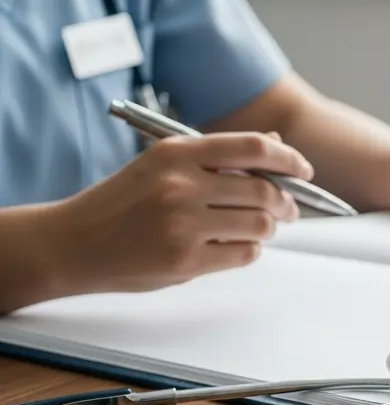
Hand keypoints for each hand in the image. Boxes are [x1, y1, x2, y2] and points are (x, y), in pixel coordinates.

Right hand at [50, 133, 306, 294]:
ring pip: (260, 225)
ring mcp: (183, 223)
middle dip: (287, 202)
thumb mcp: (161, 165)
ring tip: (254, 228)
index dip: (289, 159)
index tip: (303, 170)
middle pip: (266, 190)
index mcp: (177, 152)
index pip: (255, 147)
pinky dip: (249, 250)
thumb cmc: (119, 204)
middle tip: (288, 209)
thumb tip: (276, 145)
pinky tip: (234, 246)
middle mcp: (182, 184)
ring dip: (266, 229)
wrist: (71, 243)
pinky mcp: (186, 258)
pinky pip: (244, 253)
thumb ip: (217, 157)